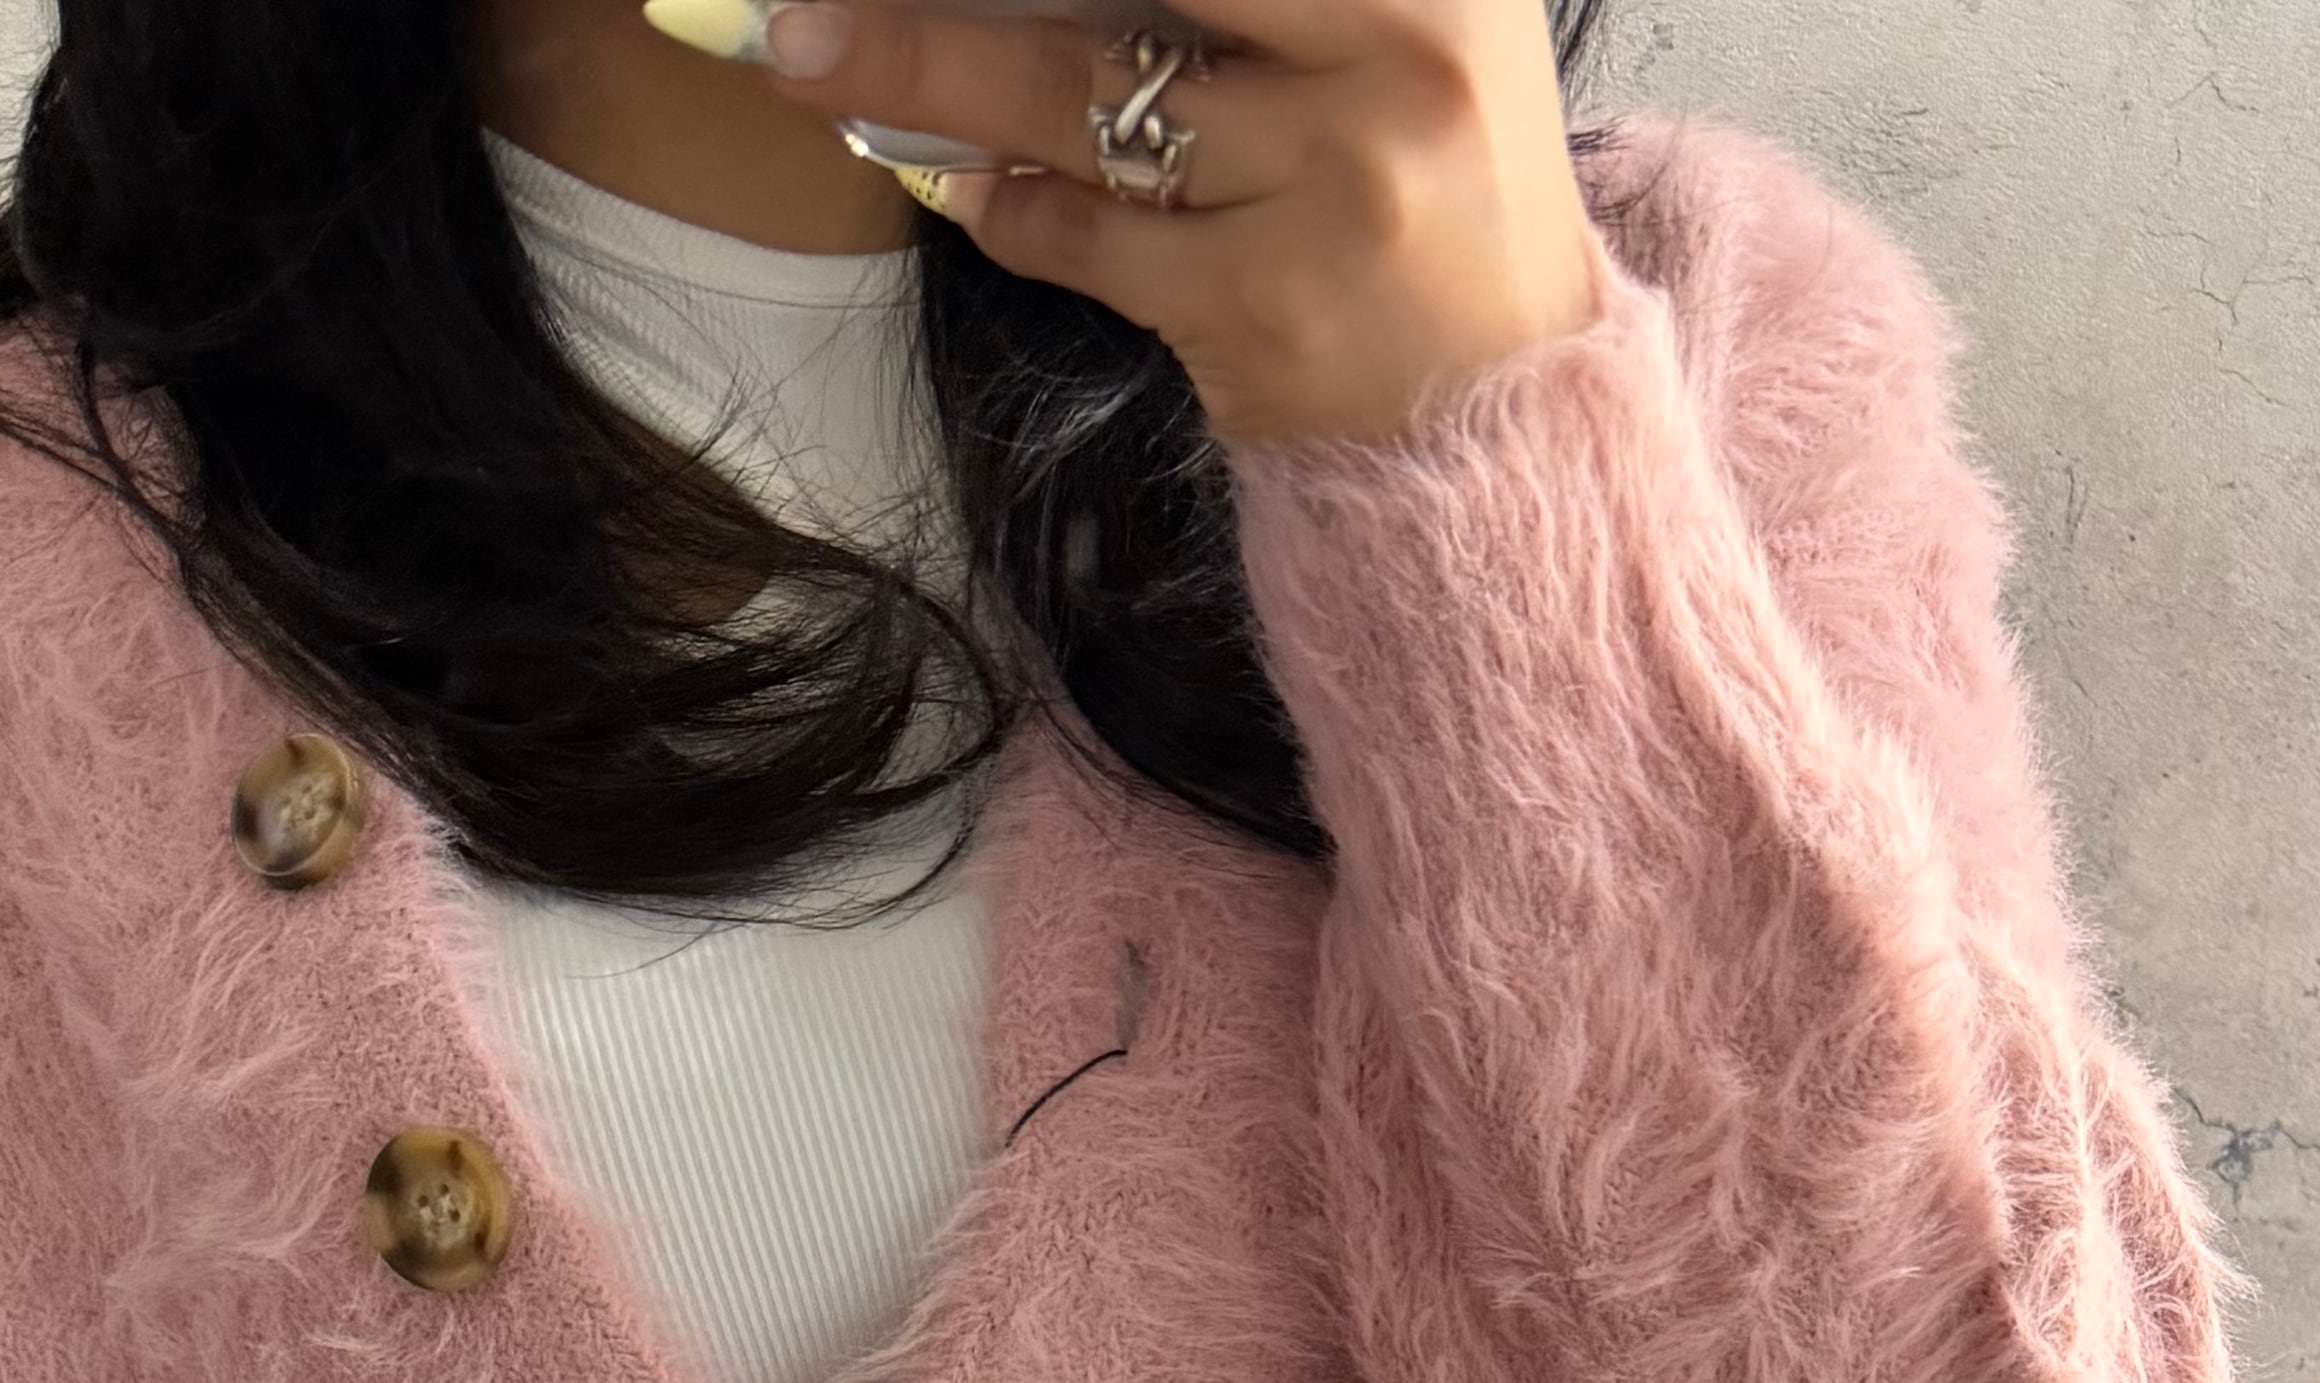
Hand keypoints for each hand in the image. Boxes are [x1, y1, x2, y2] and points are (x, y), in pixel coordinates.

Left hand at [678, 0, 1607, 445]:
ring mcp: (1330, 189)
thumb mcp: (1385, 33)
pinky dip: (1012, 208)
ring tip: (813, 50)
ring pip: (1080, 104)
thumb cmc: (1424, 186)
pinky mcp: (1264, 312)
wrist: (1507, 409)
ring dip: (928, 70)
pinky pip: (1089, 239)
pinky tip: (969, 185)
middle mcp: (1395, 53)